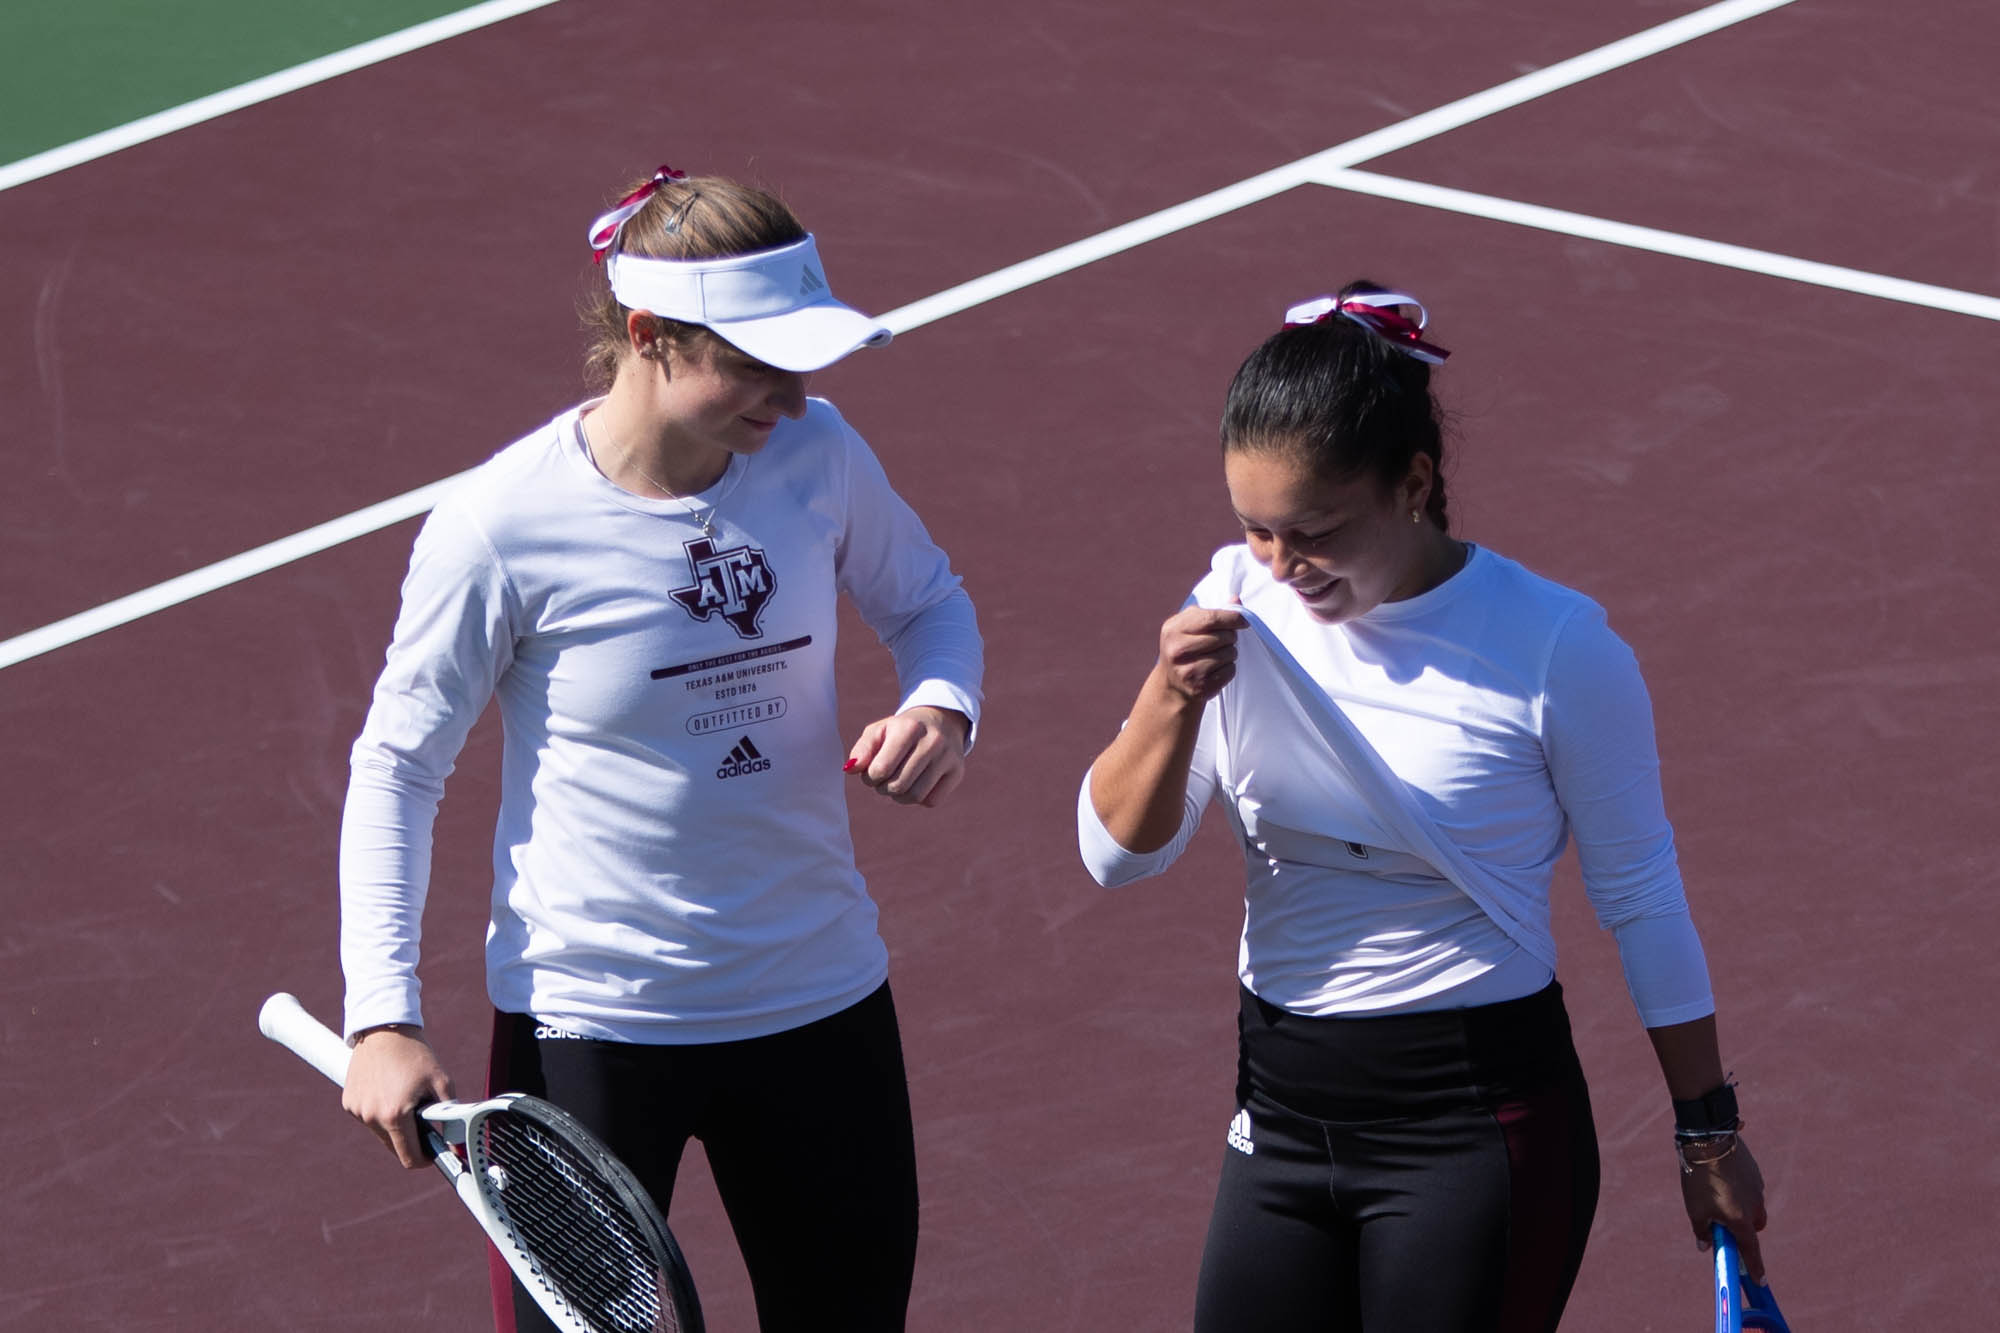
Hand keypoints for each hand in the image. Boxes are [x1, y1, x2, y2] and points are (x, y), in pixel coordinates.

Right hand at [342, 1026, 454, 1168]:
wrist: (384, 1028)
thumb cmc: (415, 1053)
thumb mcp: (441, 1082)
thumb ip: (448, 1114)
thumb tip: (455, 1141)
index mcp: (395, 1115)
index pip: (409, 1157)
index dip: (425, 1159)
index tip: (434, 1154)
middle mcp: (371, 1117)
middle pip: (395, 1147)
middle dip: (412, 1140)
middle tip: (424, 1122)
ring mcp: (357, 1111)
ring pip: (381, 1133)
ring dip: (395, 1125)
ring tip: (405, 1098)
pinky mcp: (348, 1103)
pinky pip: (368, 1118)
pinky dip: (380, 1113)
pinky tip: (389, 1091)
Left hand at [845, 706, 968, 806]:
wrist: (941, 721)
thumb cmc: (902, 730)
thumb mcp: (879, 731)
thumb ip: (862, 750)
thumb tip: (850, 770)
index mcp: (909, 728)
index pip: (881, 769)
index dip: (870, 777)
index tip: (872, 771)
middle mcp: (932, 741)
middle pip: (897, 786)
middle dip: (883, 788)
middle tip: (884, 779)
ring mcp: (948, 757)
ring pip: (915, 796)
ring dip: (899, 796)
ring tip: (898, 783)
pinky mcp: (957, 772)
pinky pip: (932, 801)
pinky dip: (919, 798)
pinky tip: (916, 784)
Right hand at [1154, 605, 1245, 704]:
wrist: (1172, 684)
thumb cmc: (1185, 647)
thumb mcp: (1189, 625)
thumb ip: (1212, 611)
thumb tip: (1236, 599)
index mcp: (1173, 629)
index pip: (1211, 618)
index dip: (1232, 618)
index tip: (1243, 621)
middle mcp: (1177, 650)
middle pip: (1223, 637)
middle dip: (1230, 637)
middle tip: (1223, 641)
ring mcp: (1187, 671)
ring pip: (1229, 654)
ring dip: (1230, 653)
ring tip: (1218, 655)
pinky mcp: (1199, 687)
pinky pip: (1230, 671)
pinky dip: (1229, 668)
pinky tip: (1217, 669)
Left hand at [1679, 1133, 1768, 1282]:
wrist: (1709, 1140)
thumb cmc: (1699, 1179)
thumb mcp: (1694, 1209)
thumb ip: (1702, 1231)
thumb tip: (1705, 1246)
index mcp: (1741, 1220)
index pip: (1751, 1250)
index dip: (1755, 1267)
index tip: (1760, 1281)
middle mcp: (1754, 1206)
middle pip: (1754, 1228)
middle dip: (1742, 1230)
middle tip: (1722, 1223)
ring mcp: (1757, 1188)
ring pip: (1752, 1206)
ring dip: (1739, 1207)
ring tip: (1716, 1193)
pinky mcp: (1755, 1172)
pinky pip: (1750, 1188)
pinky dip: (1739, 1189)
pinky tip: (1722, 1177)